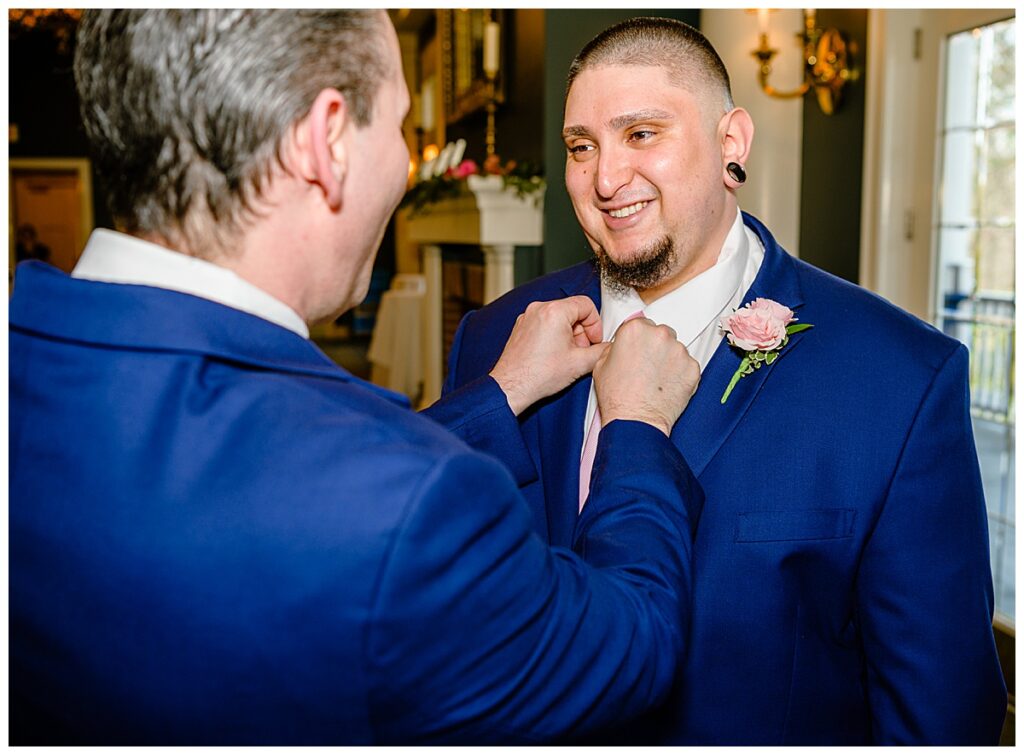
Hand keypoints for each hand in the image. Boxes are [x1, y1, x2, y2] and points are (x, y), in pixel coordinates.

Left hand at [490, 296, 608, 414]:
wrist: (511, 387)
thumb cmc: (538, 376)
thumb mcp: (580, 364)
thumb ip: (601, 351)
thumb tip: (609, 347)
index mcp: (554, 311)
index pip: (586, 304)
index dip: (595, 324)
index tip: (594, 340)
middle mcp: (538, 309)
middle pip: (572, 310)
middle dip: (582, 331)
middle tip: (581, 351)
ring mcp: (527, 317)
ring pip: (559, 317)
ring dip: (569, 334)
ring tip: (567, 355)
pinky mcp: (521, 327)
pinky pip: (545, 323)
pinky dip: (554, 335)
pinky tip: (554, 355)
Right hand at [593, 318, 698, 436]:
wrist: (635, 422)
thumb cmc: (617, 397)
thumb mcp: (601, 364)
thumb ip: (616, 347)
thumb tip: (623, 346)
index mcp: (636, 329)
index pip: (642, 324)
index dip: (639, 340)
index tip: (639, 351)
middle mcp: (660, 335)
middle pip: (662, 334)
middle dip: (656, 348)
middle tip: (647, 367)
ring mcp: (679, 351)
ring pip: (676, 350)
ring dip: (669, 361)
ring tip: (656, 380)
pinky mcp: (693, 368)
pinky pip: (687, 366)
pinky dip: (680, 375)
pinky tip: (667, 387)